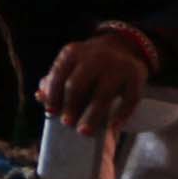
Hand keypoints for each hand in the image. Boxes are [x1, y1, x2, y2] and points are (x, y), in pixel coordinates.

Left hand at [39, 30, 153, 138]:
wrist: (123, 47)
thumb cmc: (89, 63)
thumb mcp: (70, 64)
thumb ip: (54, 80)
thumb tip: (40, 97)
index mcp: (72, 53)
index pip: (58, 75)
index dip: (53, 95)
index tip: (50, 112)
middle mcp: (94, 57)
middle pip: (77, 84)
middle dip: (70, 106)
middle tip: (67, 123)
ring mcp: (118, 66)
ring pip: (103, 94)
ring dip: (92, 115)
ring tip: (84, 131)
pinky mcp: (136, 75)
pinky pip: (129, 99)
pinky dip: (120, 115)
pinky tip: (112, 127)